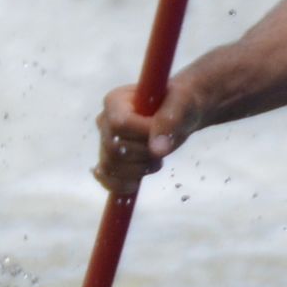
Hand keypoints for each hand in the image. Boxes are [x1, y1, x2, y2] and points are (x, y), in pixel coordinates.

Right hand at [97, 81, 198, 195]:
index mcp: (116, 101)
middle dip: (143, 155)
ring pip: (110, 167)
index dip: (143, 136)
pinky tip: (135, 183)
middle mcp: (105, 121)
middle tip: (162, 147)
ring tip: (156, 160)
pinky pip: (105, 178)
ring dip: (139, 170)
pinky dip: (120, 185)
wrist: (180, 114)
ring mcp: (105, 141)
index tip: (164, 133)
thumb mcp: (181, 105)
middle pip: (114, 149)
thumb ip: (169, 122)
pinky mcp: (111, 159)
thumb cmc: (180, 103)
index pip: (119, 125)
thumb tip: (158, 150)